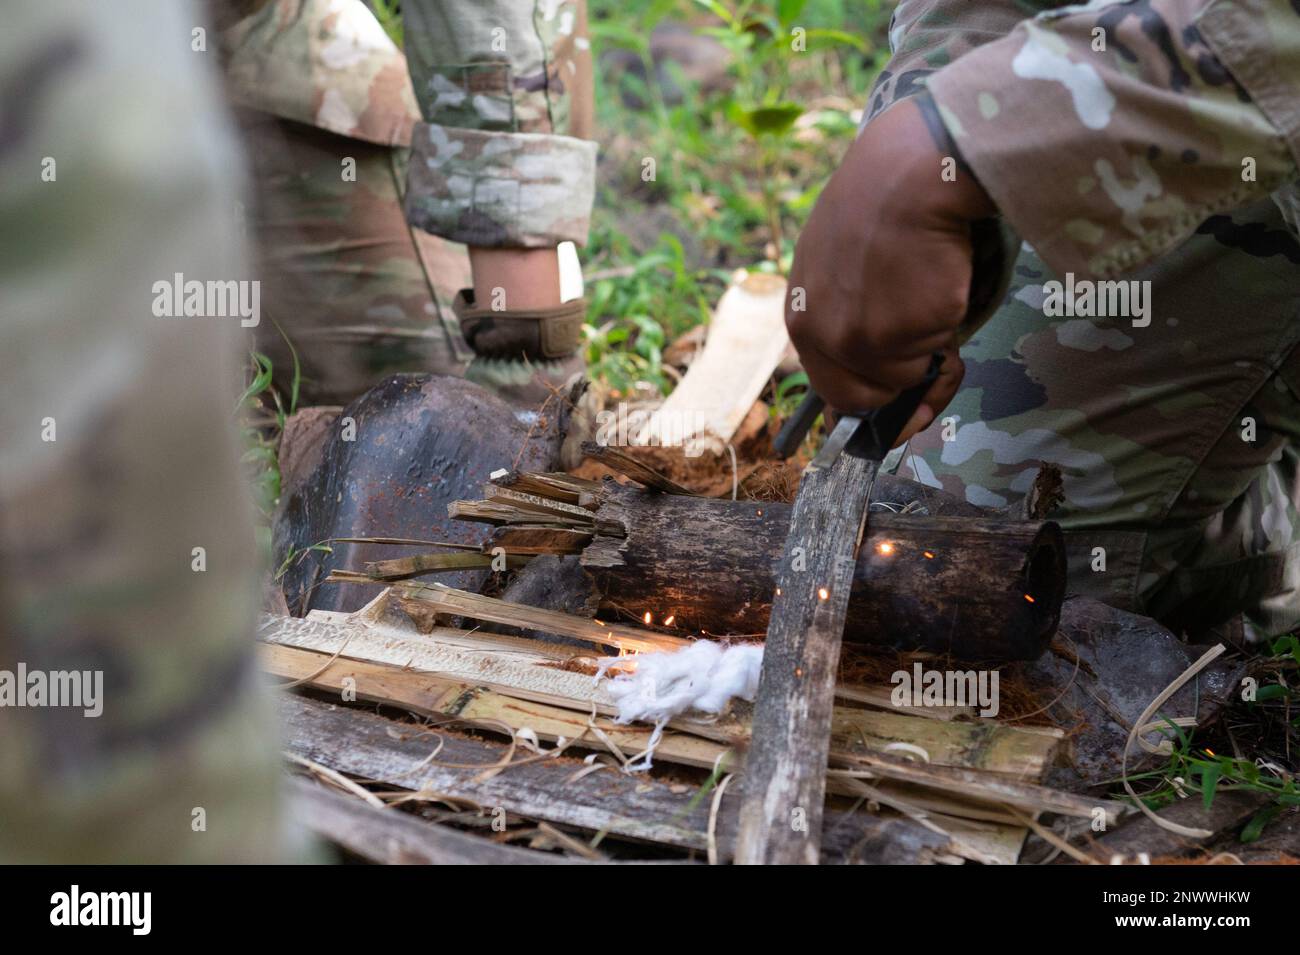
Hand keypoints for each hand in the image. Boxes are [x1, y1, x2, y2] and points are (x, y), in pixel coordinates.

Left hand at [785, 97, 993, 441]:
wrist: (911, 172)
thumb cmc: (884, 204)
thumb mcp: (840, 261)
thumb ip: (848, 312)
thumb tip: (880, 370)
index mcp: (800, 313)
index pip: (828, 386)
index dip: (866, 401)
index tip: (890, 418)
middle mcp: (819, 333)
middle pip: (863, 399)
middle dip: (903, 388)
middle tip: (935, 354)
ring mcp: (857, 338)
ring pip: (907, 378)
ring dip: (931, 350)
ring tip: (934, 289)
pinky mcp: (899, 336)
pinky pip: (937, 357)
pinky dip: (950, 333)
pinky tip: (944, 285)